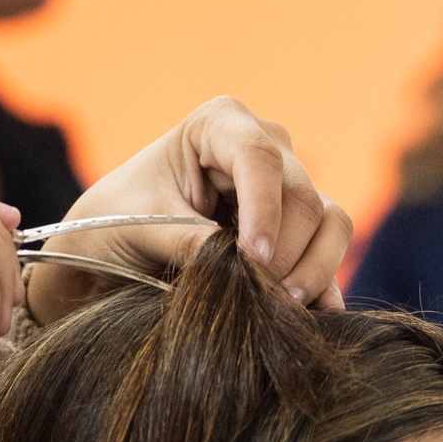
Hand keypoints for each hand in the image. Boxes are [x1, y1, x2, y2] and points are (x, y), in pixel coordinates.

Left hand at [25, 97, 352, 324]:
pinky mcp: (300, 224)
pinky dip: (324, 282)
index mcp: (219, 125)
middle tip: (260, 300)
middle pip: (302, 197)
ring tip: (282, 310)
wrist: (113, 241)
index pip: (259, 158)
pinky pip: (330, 249)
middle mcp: (266, 145)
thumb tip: (239, 269)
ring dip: (313, 269)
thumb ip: (188, 240)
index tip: (253, 260)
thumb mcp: (141, 226)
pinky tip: (314, 317)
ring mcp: (288, 184)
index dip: (264, 210)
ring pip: (329, 221)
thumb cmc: (117, 217)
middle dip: (285, 253)